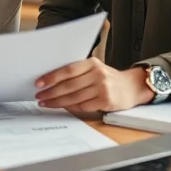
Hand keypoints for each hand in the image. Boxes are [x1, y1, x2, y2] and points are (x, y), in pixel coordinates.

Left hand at [35, 59, 154, 112]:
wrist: (132, 87)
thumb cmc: (108, 79)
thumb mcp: (95, 69)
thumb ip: (78, 72)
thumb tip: (51, 81)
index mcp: (92, 63)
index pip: (68, 70)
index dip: (52, 77)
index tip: (39, 83)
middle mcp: (98, 74)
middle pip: (69, 85)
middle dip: (51, 91)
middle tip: (39, 96)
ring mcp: (103, 88)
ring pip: (74, 97)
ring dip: (57, 101)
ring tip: (46, 103)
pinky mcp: (106, 101)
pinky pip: (83, 106)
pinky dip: (70, 107)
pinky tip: (62, 107)